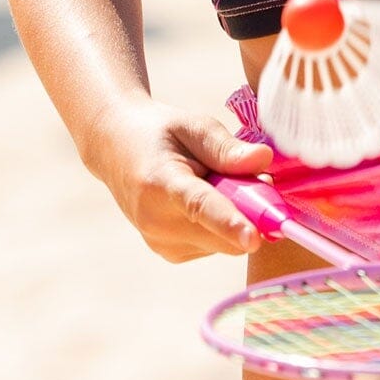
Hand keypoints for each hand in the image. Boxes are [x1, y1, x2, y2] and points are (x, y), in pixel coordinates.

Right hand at [88, 97, 272, 262]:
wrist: (115, 148)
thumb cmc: (159, 132)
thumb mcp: (192, 126)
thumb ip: (226, 148)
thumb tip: (264, 160)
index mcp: (160, 181)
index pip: (199, 206)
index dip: (228, 222)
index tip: (253, 238)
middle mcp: (156, 220)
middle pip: (222, 233)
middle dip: (247, 212)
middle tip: (246, 176)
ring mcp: (160, 242)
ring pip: (223, 243)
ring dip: (233, 219)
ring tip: (210, 184)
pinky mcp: (169, 254)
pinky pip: (214, 246)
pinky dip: (219, 228)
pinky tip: (201, 202)